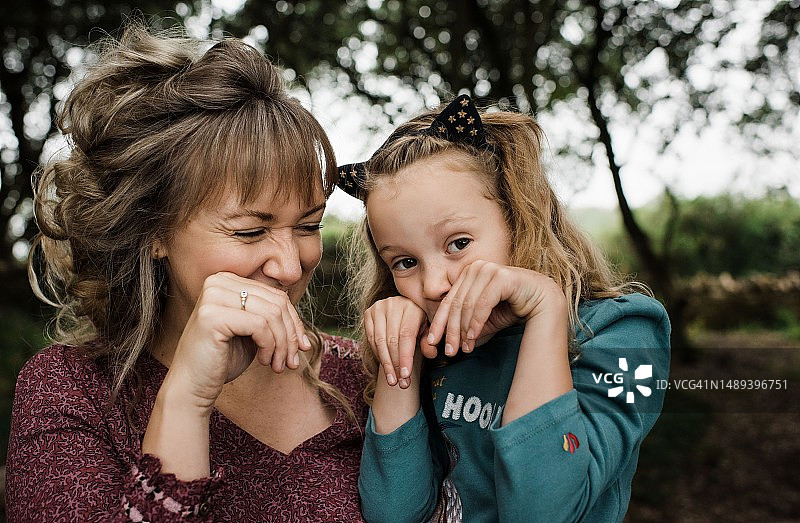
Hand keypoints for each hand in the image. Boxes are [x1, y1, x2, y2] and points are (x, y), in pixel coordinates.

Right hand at [166, 272, 309, 408]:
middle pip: (277, 303)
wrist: (192, 386)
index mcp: (228, 281)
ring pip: (272, 314)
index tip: (302, 348)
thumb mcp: (253, 333)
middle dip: (291, 335)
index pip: (276, 296)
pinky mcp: (212, 315)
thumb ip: (272, 318)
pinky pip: (260, 326)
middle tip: (292, 361)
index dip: (294, 323)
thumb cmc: (222, 360)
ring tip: (278, 365)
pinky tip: (263, 361)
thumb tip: (304, 328)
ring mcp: (213, 296)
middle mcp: (218, 282)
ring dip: (282, 345)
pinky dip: (269, 346)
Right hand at [364, 296, 432, 387]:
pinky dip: (378, 355)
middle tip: (401, 383)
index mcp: (412, 307)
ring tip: (392, 380)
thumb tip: (431, 353)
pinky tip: (385, 367)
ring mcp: (379, 307)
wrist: (403, 310)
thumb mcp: (427, 331)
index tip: (406, 375)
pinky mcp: (369, 313)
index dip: (405, 357)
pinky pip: (371, 339)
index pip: (406, 336)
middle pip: (392, 340)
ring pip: (380, 341)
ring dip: (386, 364)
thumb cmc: (418, 323)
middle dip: (396, 364)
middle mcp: (394, 304)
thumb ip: (429, 343)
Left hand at [426, 260, 566, 355]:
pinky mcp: (502, 277)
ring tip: (464, 349)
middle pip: (456, 304)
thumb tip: (446, 342)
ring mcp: (489, 269)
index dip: (439, 323)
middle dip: (450, 331)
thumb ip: (466, 326)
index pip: (448, 301)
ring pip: (467, 305)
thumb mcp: (484, 320)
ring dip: (463, 330)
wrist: (543, 302)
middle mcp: (476, 268)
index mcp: (468, 273)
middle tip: (449, 352)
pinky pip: (483, 303)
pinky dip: (476, 322)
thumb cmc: (512, 309)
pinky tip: (473, 338)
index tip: (431, 342)